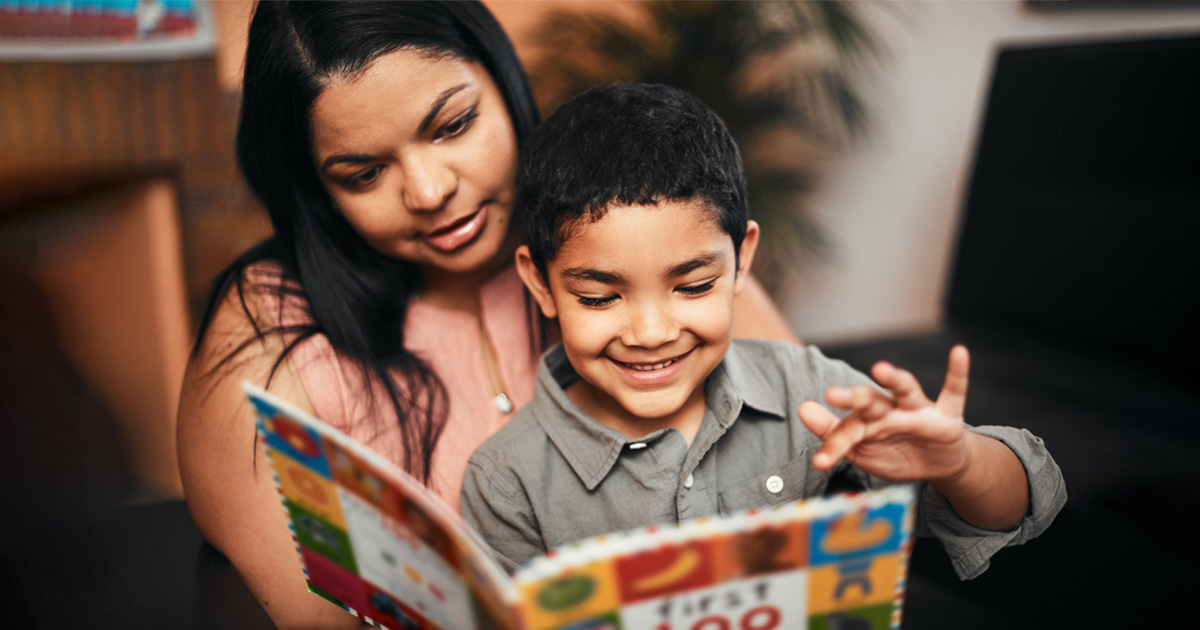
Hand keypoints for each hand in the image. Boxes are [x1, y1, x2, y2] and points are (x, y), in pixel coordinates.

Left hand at [798, 345, 972, 483]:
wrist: (937, 464)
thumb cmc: (894, 452)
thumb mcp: (862, 449)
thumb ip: (833, 432)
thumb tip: (802, 408)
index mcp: (869, 419)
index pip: (849, 428)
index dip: (835, 444)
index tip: (820, 461)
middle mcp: (891, 409)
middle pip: (872, 400)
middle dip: (854, 398)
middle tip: (833, 394)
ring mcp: (920, 410)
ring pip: (906, 390)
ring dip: (895, 379)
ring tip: (881, 369)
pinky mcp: (948, 416)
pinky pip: (954, 391)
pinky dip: (958, 373)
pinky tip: (959, 353)